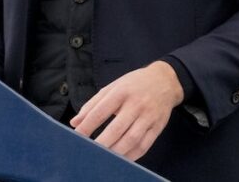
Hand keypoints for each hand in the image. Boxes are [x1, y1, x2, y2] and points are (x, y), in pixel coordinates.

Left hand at [69, 60, 183, 161]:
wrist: (164, 81)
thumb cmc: (132, 85)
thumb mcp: (111, 88)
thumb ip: (92, 105)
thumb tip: (74, 123)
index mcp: (121, 92)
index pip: (101, 111)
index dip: (88, 125)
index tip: (77, 136)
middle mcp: (136, 104)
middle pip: (117, 128)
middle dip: (102, 142)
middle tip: (89, 152)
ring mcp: (149, 116)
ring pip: (132, 139)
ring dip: (117, 151)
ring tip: (104, 158)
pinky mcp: (158, 127)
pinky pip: (144, 145)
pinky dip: (132, 155)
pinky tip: (120, 158)